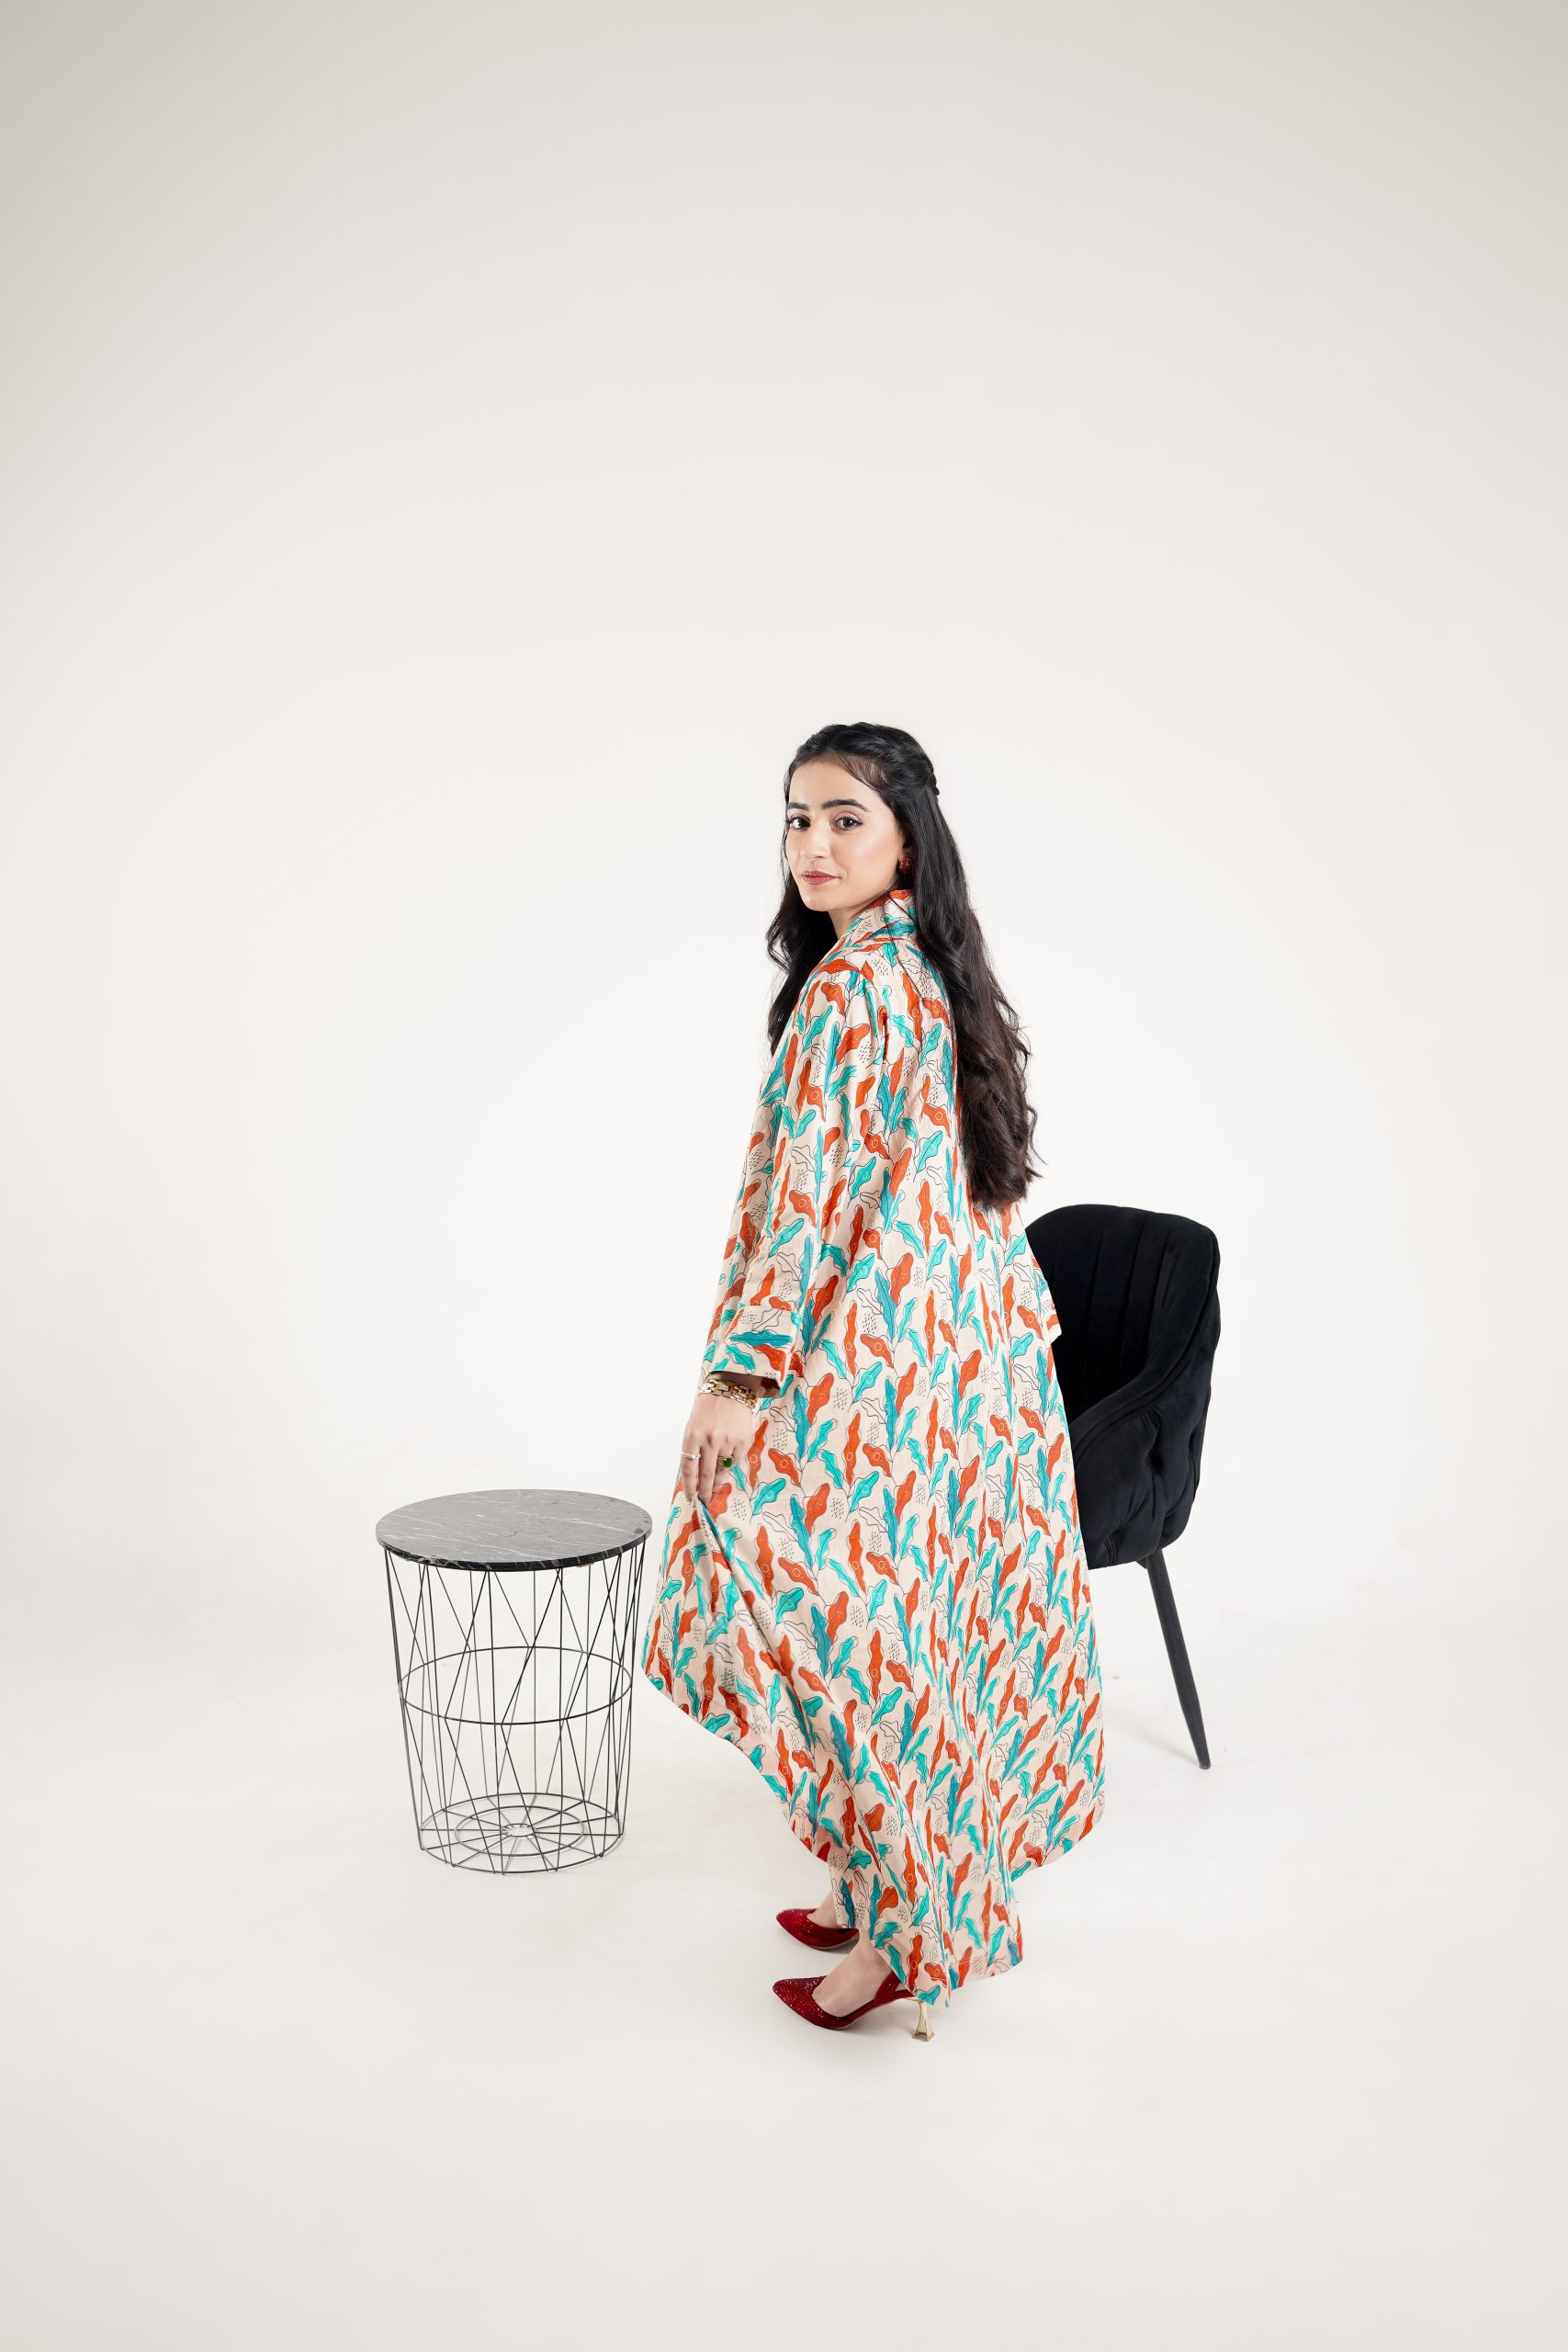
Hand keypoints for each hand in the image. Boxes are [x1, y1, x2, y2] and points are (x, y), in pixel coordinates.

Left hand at [679, 1389, 757, 1506]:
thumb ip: (694, 1449)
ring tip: (714, 1488)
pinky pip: (735, 1462)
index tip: (691, 1495)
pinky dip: (729, 1467)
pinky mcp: (743, 1441)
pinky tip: (726, 1468)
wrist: (731, 1389)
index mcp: (692, 1435)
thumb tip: (696, 1476)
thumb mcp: (694, 1426)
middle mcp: (709, 1439)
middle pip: (706, 1474)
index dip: (689, 1485)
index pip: (688, 1468)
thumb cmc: (709, 1409)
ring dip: (717, 1481)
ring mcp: (728, 1441)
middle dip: (704, 1490)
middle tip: (704, 1500)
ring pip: (722, 1470)